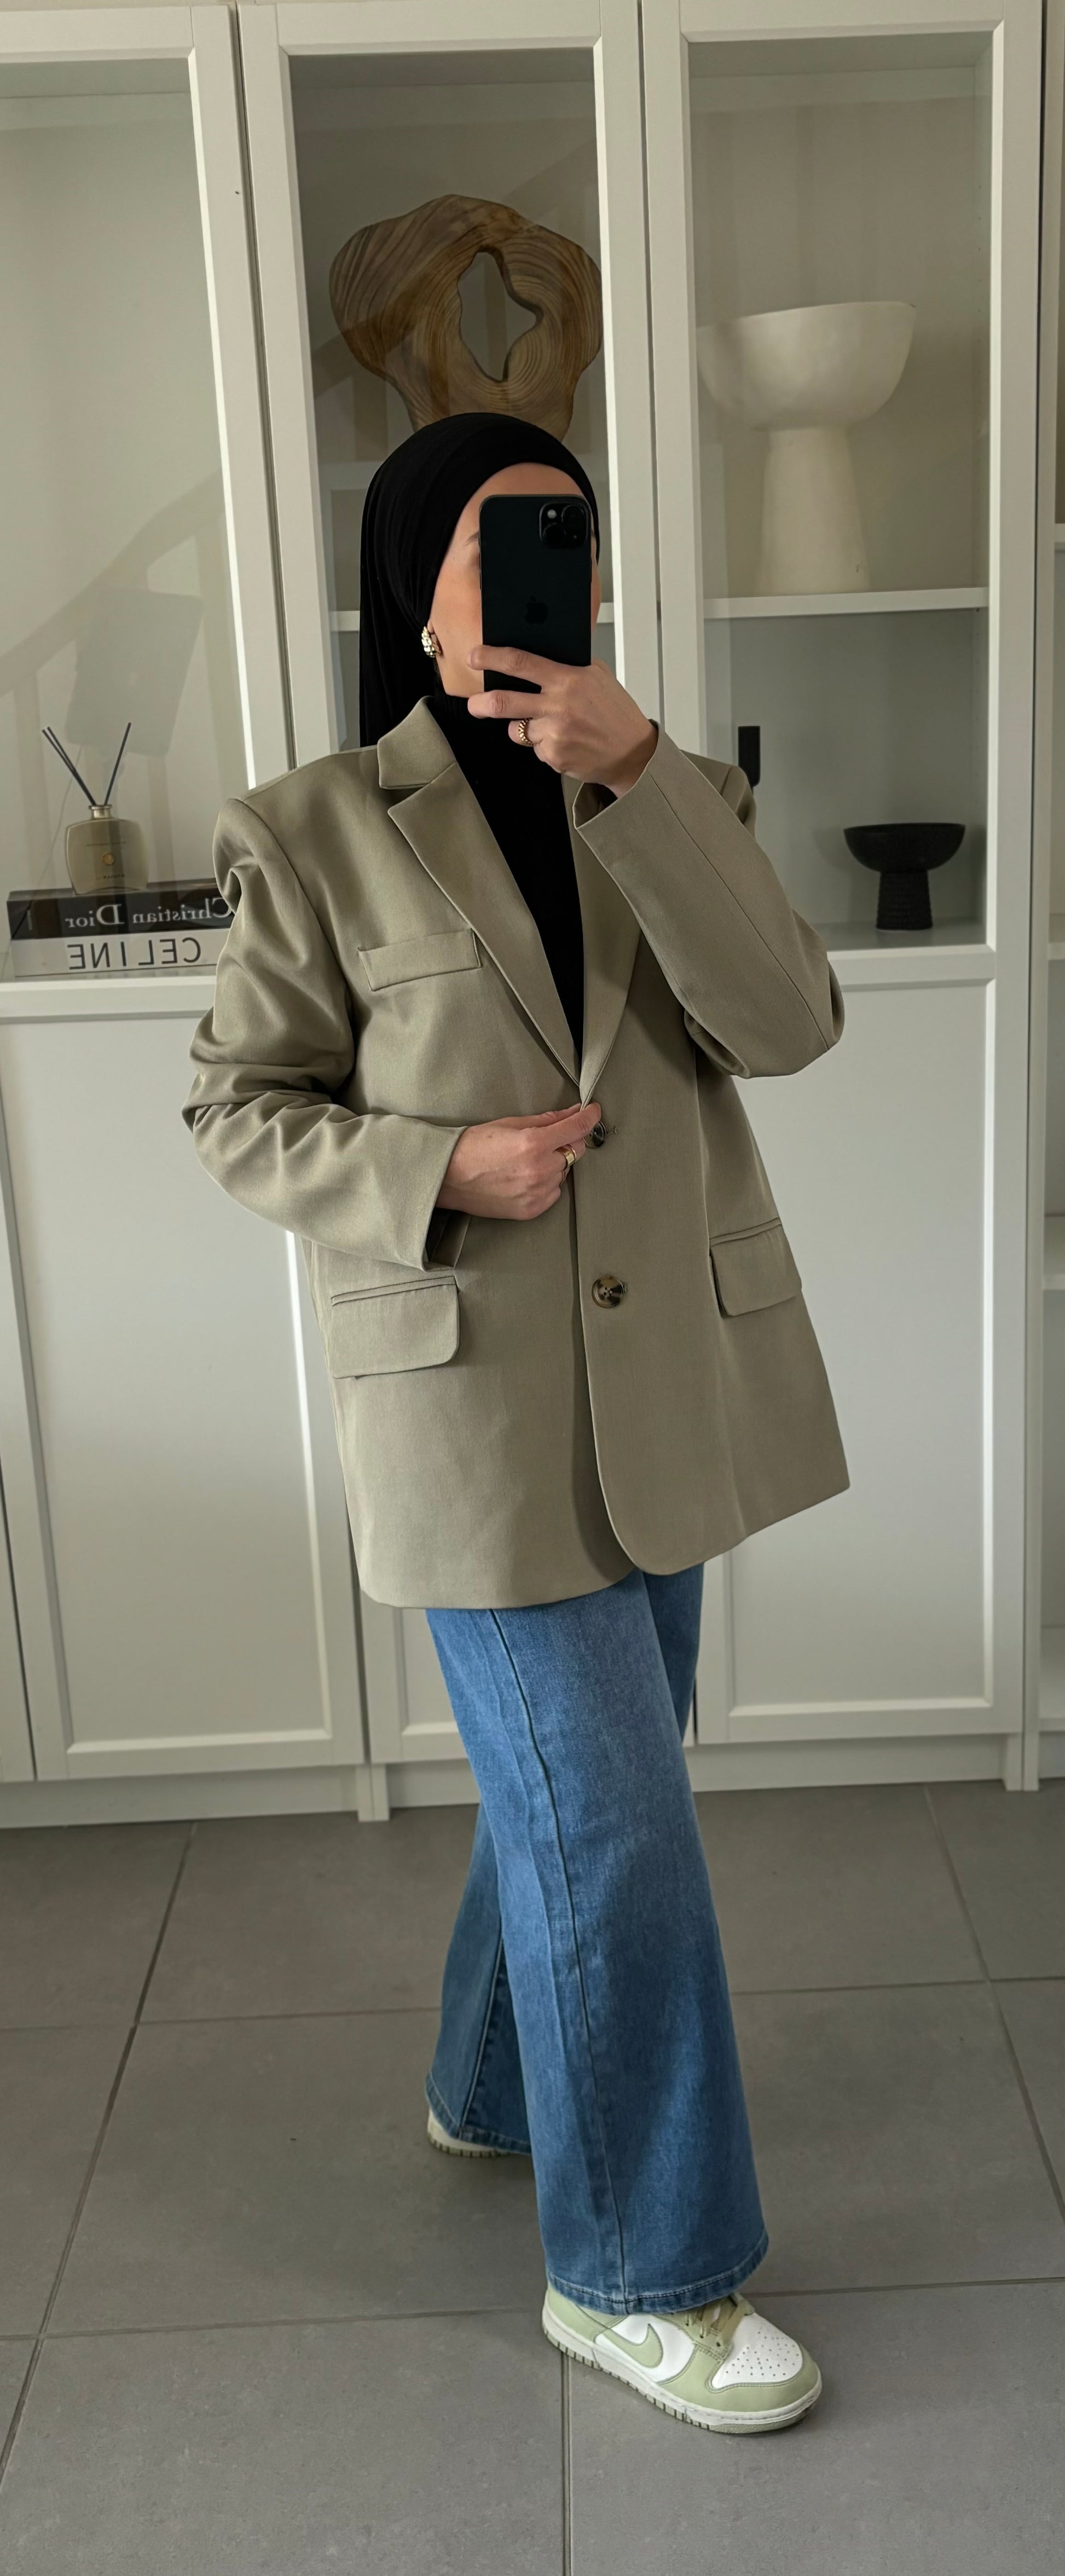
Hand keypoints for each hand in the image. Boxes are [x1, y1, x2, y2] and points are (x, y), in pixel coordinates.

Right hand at [436, 1102, 601, 1221]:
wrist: (448, 1178)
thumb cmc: (473, 1147)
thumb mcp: (509, 1124)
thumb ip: (546, 1120)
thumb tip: (571, 1113)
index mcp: (534, 1143)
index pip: (577, 1128)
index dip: (590, 1117)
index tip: (593, 1112)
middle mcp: (540, 1170)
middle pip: (575, 1151)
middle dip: (567, 1141)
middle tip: (545, 1139)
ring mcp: (537, 1193)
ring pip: (564, 1172)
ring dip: (554, 1164)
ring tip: (524, 1162)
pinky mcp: (532, 1210)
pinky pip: (553, 1192)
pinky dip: (546, 1183)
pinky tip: (523, 1177)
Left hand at [466, 645, 657, 793]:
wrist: (633, 753)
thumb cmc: (616, 714)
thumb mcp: (598, 677)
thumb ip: (569, 667)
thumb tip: (539, 656)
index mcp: (568, 679)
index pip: (520, 663)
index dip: (491, 658)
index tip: (474, 656)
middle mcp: (559, 705)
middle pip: (504, 702)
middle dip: (482, 704)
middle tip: (475, 704)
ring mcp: (555, 733)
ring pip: (517, 729)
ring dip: (525, 728)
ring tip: (551, 726)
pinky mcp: (553, 756)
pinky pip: (534, 748)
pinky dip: (544, 745)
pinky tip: (565, 742)